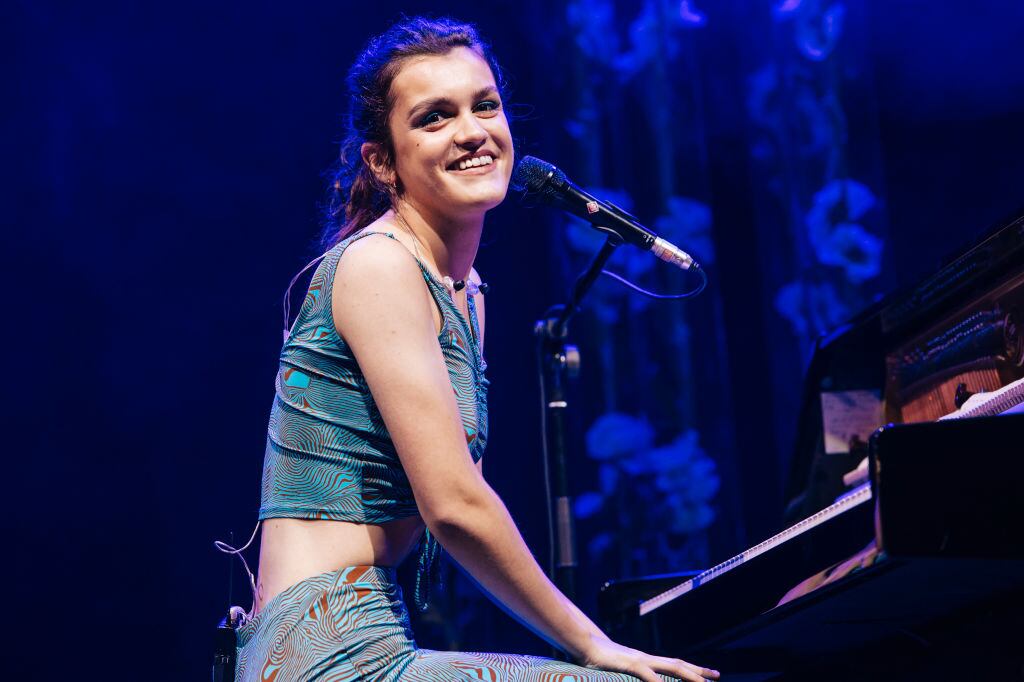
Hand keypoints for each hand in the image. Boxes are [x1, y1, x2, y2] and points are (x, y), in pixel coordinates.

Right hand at [579, 634, 720, 681]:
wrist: (584, 643)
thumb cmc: (598, 658)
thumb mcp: (618, 670)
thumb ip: (631, 675)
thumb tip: (643, 678)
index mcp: (645, 661)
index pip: (674, 665)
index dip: (692, 671)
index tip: (709, 675)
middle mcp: (646, 658)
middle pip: (678, 664)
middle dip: (699, 672)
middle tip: (717, 675)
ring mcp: (639, 660)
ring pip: (670, 667)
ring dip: (689, 675)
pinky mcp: (629, 663)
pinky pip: (648, 674)